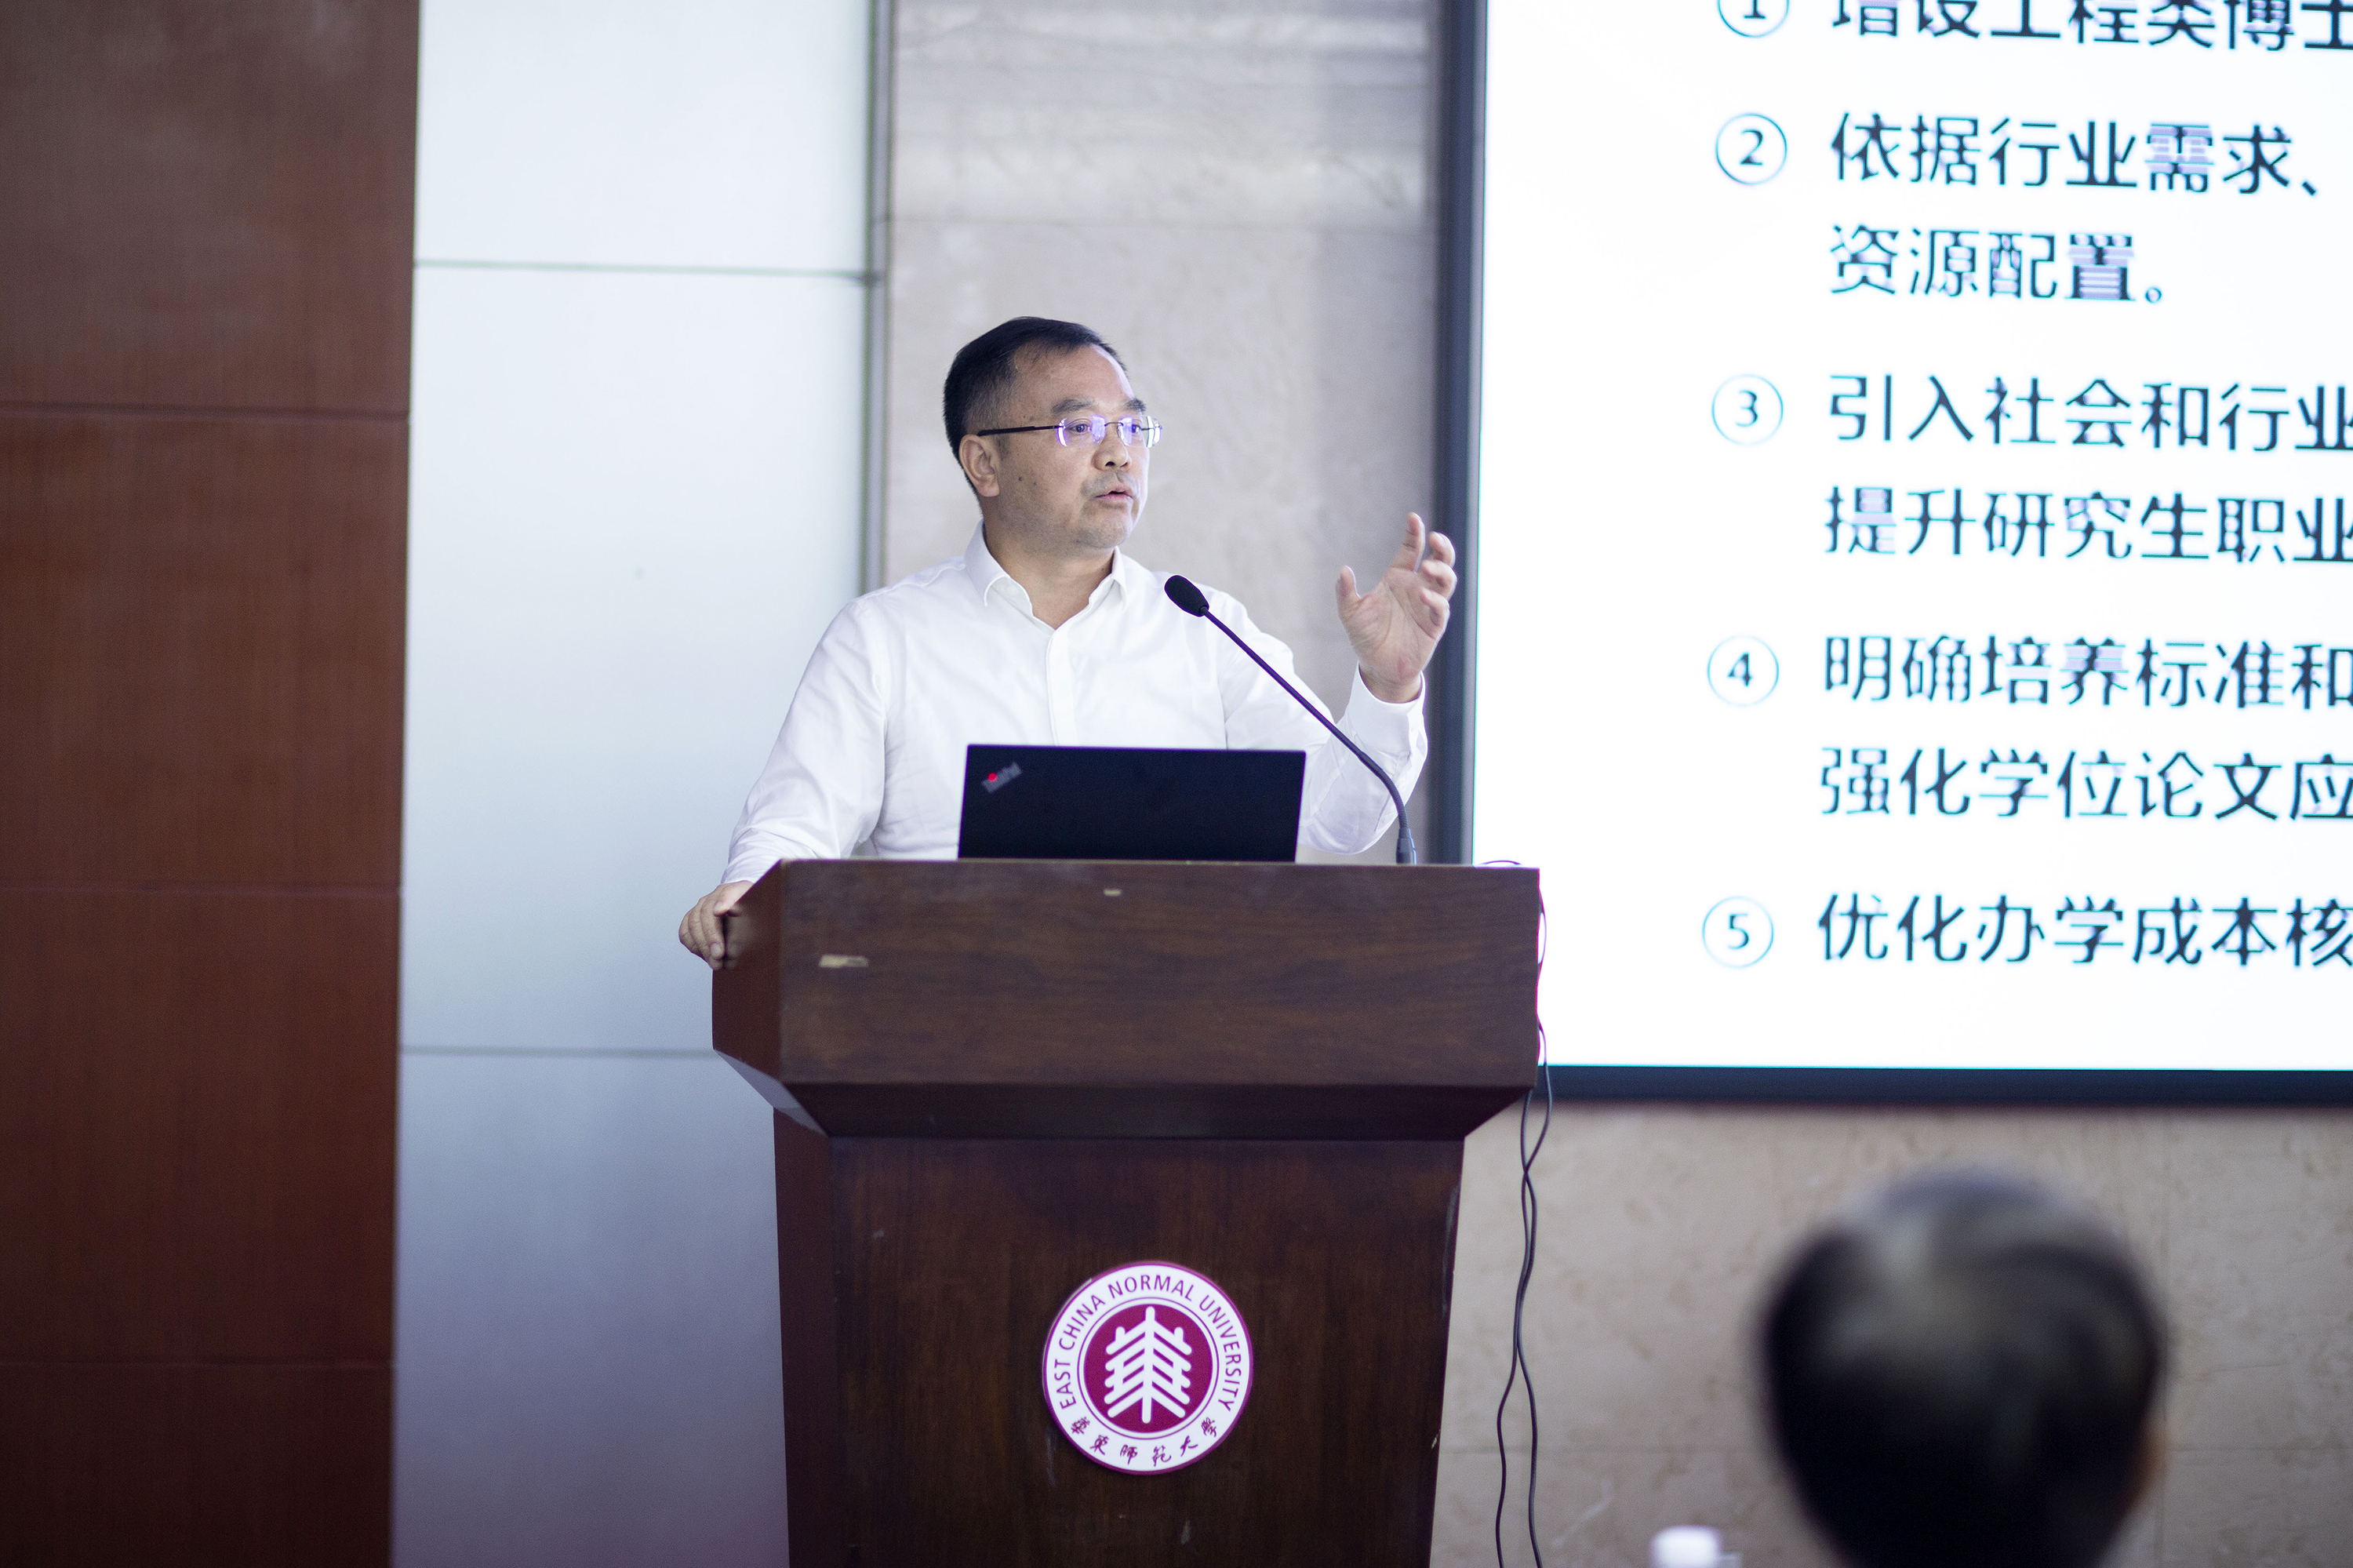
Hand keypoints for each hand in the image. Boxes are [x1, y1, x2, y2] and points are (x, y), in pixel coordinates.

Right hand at [679, 881, 752, 969]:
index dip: (723, 901)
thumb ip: (755, 919)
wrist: (749, 913)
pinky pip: (685, 932)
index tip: (719, 912)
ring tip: (715, 962)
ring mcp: (703, 905)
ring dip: (702, 945)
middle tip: (719, 955)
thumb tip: (743, 923)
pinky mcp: (693, 917)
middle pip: (706, 912)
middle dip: (711, 936)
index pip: (729, 893)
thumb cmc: (758, 916)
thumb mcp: (763, 916)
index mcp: (738, 889)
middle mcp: (717, 895)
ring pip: (693, 923)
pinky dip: (694, 946)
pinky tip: (706, 956)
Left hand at [1336, 513, 1455, 702]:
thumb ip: (1345, 593)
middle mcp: (1417, 588)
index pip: (1411, 549)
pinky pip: (1442, 609)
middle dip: (1442, 548)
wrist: (1377, 667)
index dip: (1415, 533)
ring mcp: (1428, 606)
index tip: (1413, 518)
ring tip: (1427, 568)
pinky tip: (1423, 597)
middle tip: (1436, 539)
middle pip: (1439, 560)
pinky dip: (1436, 601)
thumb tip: (1343, 570)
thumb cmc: (1365, 637)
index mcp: (1398, 578)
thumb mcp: (1350, 614)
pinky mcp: (1434, 626)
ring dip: (1441, 571)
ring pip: (1446, 581)